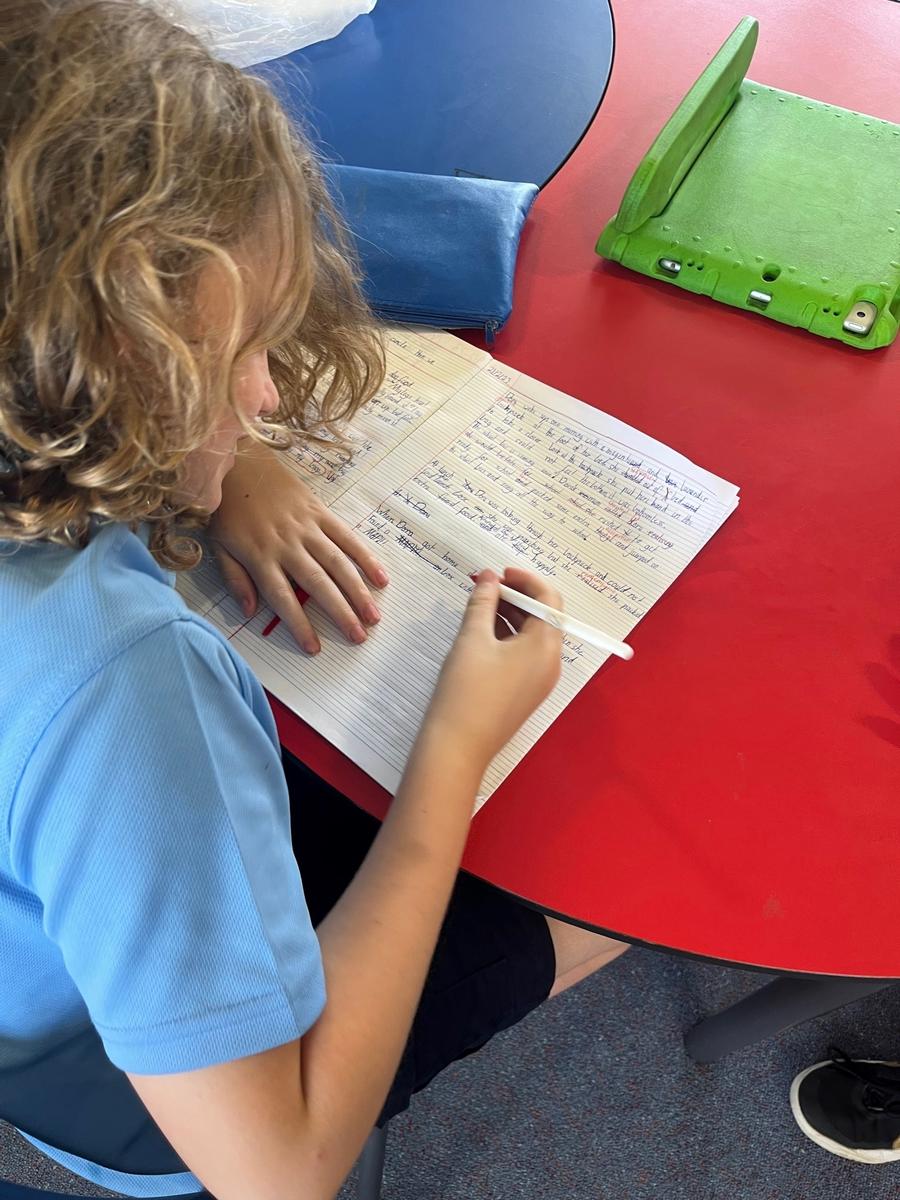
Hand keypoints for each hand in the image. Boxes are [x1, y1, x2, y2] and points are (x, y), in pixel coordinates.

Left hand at [208, 441, 387, 653]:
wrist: (238, 461)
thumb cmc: (226, 509)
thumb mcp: (219, 546)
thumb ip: (235, 579)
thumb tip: (250, 611)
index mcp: (260, 557)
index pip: (283, 598)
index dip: (300, 625)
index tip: (316, 648)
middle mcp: (287, 544)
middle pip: (318, 584)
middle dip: (340, 613)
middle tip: (359, 638)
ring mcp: (307, 527)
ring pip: (338, 564)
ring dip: (358, 591)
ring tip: (374, 616)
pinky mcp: (320, 512)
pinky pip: (347, 537)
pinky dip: (365, 557)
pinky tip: (381, 578)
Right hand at [422, 567, 562, 768]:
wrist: (457, 746)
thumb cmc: (466, 690)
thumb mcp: (472, 637)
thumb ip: (483, 602)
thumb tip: (488, 578)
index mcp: (546, 646)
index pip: (549, 599)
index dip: (525, 580)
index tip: (498, 574)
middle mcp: (550, 662)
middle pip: (543, 617)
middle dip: (516, 596)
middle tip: (484, 586)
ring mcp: (540, 680)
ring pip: (532, 635)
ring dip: (510, 615)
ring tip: (479, 606)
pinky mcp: (525, 692)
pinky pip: (524, 654)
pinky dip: (507, 636)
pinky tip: (481, 630)